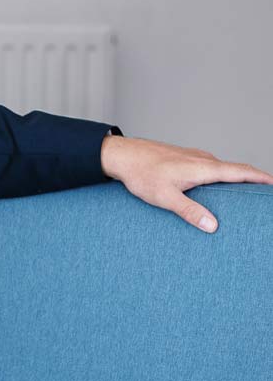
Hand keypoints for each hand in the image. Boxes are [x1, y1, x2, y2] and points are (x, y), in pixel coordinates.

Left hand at [100, 135, 272, 232]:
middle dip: (253, 182)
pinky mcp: (184, 158)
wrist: (122, 155)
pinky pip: (209, 168)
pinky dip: (220, 177)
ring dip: (236, 180)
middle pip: (236, 171)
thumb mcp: (165, 197)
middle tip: (264, 198)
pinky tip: (215, 189)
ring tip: (245, 196)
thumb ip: (190, 211)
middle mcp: (203, 159)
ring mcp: (194, 157)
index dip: (262, 179)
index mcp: (204, 168)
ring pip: (222, 169)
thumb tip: (213, 226)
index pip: (242, 172)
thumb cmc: (141, 174)